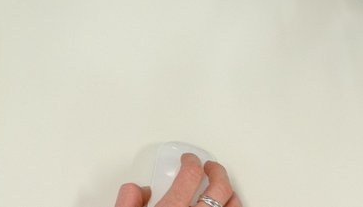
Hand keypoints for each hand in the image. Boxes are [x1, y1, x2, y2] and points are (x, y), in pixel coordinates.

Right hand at [113, 154, 241, 206]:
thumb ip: (129, 200)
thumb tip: (138, 189)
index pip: (191, 175)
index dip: (192, 162)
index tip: (189, 160)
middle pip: (219, 187)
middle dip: (217, 171)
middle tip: (211, 167)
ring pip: (234, 205)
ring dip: (231, 192)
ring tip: (225, 187)